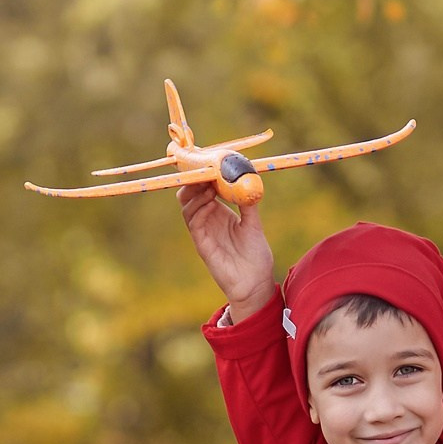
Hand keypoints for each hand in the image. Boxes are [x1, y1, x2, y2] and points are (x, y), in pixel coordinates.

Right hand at [180, 181, 276, 321]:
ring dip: (195, 192)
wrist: (255, 284)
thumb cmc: (255, 256)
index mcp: (219, 212)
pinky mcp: (202, 244)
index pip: (203, 188)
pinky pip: (193, 222)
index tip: (209, 160)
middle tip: (204, 167)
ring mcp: (203, 231)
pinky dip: (198, 208)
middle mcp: (208, 220)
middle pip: (189, 194)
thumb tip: (248, 180)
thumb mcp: (254, 225)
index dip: (203, 174)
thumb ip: (249, 204)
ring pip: (187, 206)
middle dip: (194, 179)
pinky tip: (209, 200)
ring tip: (208, 184)